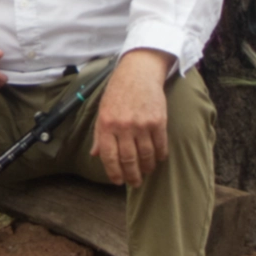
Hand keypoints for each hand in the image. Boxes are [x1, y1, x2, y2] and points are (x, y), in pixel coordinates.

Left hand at [91, 49, 174, 186]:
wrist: (138, 73)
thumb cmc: (118, 92)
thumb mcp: (103, 111)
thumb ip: (99, 134)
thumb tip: (95, 155)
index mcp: (106, 125)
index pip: (109, 157)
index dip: (114, 173)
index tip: (118, 181)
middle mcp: (123, 126)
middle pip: (128, 160)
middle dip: (132, 176)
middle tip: (135, 183)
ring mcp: (141, 124)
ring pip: (145, 155)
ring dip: (147, 168)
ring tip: (146, 172)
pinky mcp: (158, 121)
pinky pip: (160, 145)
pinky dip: (160, 155)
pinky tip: (158, 159)